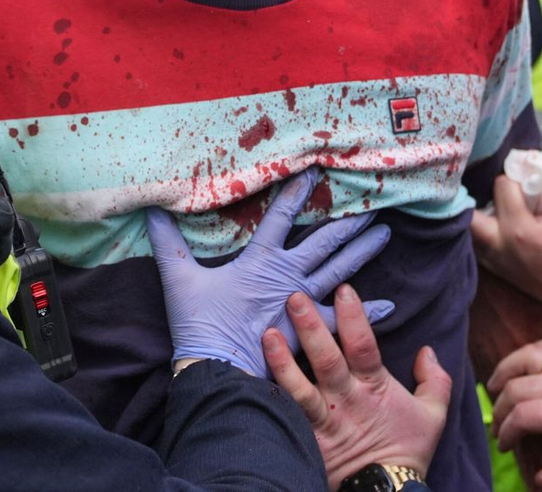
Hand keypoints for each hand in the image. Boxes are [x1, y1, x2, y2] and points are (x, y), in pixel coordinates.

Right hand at [147, 169, 394, 377]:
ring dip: (363, 251)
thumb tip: (149, 208)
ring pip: (340, 270)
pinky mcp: (310, 332)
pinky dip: (368, 312)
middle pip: (324, 241)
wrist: (217, 371)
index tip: (317, 170)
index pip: (281, 216)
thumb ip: (168, 243)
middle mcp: (288, 275)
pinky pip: (343, 320)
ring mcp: (302, 302)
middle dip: (348, 220)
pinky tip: (392, 305)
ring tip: (385, 233)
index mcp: (260, 259)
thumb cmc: (200, 326)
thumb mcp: (180, 279)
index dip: (297, 191)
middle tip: (374, 202)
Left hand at [264, 285, 450, 487]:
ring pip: (300, 390)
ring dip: (282, 362)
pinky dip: (269, 398)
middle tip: (295, 298)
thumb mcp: (432, 416)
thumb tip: (427, 351)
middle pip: (327, 361)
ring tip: (268, 335)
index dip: (354, 319)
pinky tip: (248, 378)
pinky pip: (285, 417)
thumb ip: (434, 381)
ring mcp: (324, 423)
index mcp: (374, 388)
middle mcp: (346, 401)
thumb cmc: (406, 451)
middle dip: (312, 329)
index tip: (343, 290)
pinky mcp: (307, 441)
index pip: (364, 346)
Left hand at [470, 179, 541, 326]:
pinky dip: (484, 226)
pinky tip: (502, 222)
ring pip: (470, 224)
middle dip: (489, 193)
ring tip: (505, 206)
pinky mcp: (490, 266)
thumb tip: (533, 168)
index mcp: (520, 230)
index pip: (502, 185)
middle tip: (510, 194)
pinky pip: (476, 239)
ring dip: (482, 209)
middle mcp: (498, 245)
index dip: (516, 177)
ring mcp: (491, 259)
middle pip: (471, 206)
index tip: (531, 182)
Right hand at [487, 338, 541, 491]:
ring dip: (506, 370)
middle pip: (517, 387)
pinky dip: (531, 350)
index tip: (504, 447)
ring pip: (527, 358)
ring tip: (492, 388)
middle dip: (500, 409)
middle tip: (498, 430)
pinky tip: (521, 364)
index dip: (506, 432)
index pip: (523, 415)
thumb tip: (537, 480)